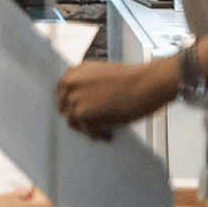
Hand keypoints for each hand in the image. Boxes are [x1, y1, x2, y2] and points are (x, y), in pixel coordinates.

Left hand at [56, 58, 178, 138]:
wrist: (146, 83)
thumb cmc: (132, 79)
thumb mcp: (101, 74)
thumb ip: (88, 84)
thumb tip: (85, 100)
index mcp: (74, 72)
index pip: (61, 93)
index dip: (70, 105)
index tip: (76, 112)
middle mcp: (71, 83)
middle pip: (65, 108)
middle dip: (78, 117)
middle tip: (89, 125)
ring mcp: (75, 98)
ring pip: (73, 122)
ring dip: (87, 128)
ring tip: (101, 131)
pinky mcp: (83, 114)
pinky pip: (87, 131)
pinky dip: (98, 134)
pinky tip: (108, 134)